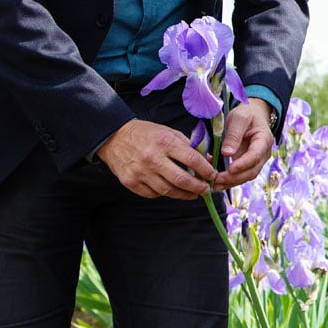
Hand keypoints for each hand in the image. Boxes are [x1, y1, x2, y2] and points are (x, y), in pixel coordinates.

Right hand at [97, 119, 216, 198]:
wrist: (114, 137)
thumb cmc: (146, 134)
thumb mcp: (169, 132)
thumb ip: (188, 146)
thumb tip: (208, 160)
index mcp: (164, 142)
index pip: (191, 159)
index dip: (205, 170)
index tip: (213, 175)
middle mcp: (152, 158)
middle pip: (181, 179)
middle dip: (198, 187)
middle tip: (206, 189)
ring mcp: (140, 172)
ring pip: (168, 191)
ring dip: (184, 194)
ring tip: (193, 194)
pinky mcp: (131, 183)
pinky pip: (154, 194)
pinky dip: (165, 193)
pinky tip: (172, 190)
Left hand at [214, 100, 274, 190]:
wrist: (251, 115)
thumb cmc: (246, 114)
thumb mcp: (239, 118)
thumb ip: (234, 135)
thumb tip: (227, 153)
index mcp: (264, 140)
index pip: (256, 156)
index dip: (243, 164)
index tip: (230, 169)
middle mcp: (263, 154)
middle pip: (251, 171)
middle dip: (234, 178)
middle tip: (216, 179)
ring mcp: (256, 161)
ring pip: (245, 177)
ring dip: (229, 182)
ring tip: (213, 184)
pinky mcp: (247, 165)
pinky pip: (238, 175)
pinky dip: (227, 179)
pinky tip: (214, 180)